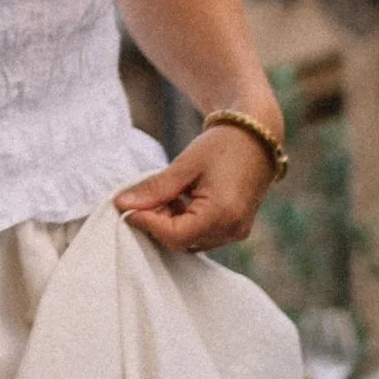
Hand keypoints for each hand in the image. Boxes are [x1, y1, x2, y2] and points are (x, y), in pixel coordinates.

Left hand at [116, 124, 273, 256]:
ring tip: (164, 194)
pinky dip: (184, 222)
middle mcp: (231, 230)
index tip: (126, 206)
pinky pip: (201, 235)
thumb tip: (122, 204)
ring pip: (189, 241)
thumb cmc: (222, 145)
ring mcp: (235, 232)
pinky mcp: (234, 229)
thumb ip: (154, 188)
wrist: (256, 137)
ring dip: (169, 223)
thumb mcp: (184, 165)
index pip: (174, 236)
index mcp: (222, 214)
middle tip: (142, 198)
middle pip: (180, 241)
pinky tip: (179, 199)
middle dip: (156, 222)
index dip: (147, 223)